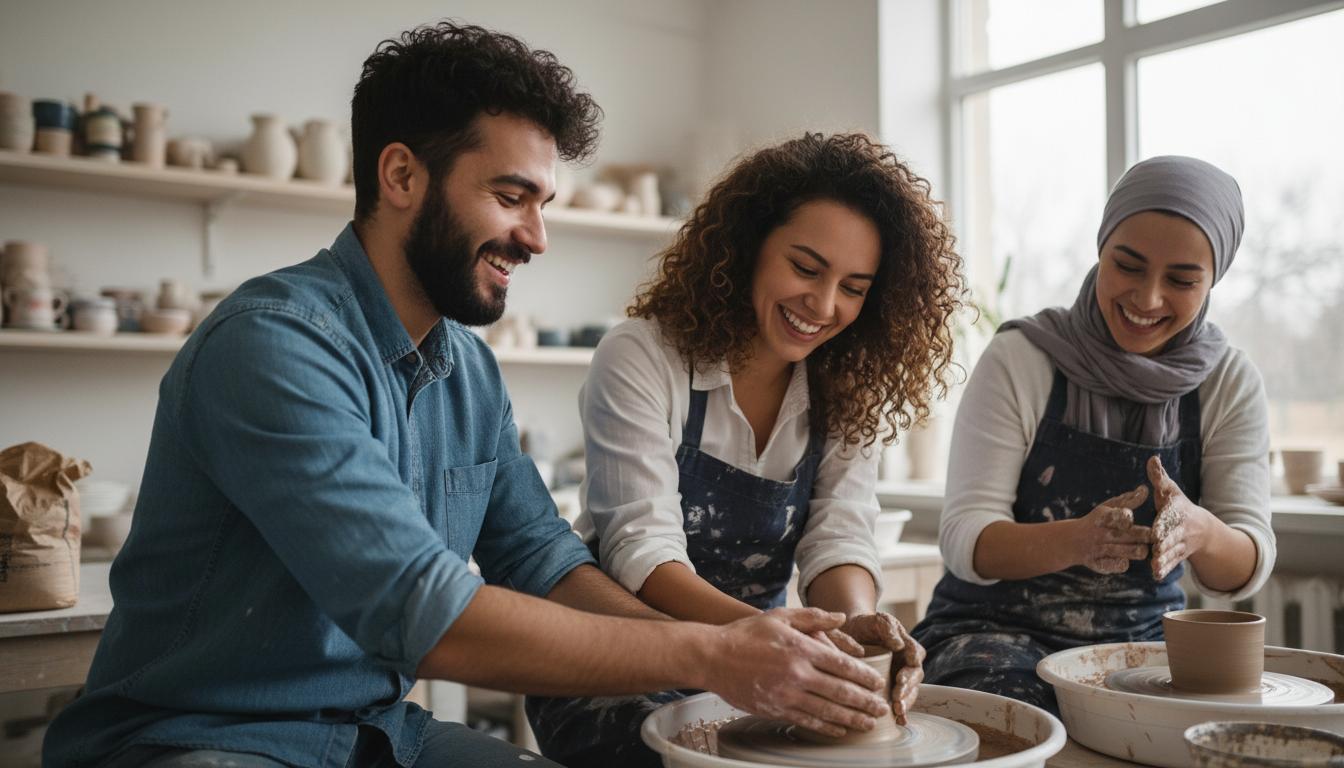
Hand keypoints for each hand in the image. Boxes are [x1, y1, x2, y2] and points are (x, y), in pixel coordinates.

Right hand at [707, 607, 888, 737]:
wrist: (712, 657)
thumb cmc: (746, 634)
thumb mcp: (780, 616)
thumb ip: (813, 616)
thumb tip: (842, 618)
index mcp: (801, 649)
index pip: (843, 666)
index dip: (864, 677)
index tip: (878, 684)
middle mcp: (797, 674)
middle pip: (841, 692)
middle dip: (865, 703)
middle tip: (881, 709)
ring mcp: (786, 694)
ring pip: (828, 711)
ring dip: (852, 719)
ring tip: (868, 724)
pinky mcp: (775, 709)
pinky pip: (807, 721)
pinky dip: (827, 727)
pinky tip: (840, 729)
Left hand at [837, 612, 924, 724]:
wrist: (853, 631)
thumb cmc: (866, 625)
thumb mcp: (877, 620)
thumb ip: (888, 627)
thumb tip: (899, 645)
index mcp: (907, 644)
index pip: (916, 654)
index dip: (910, 666)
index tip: (901, 677)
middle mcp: (907, 662)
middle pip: (914, 676)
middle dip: (907, 689)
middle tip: (897, 698)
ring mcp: (900, 676)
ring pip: (909, 691)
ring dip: (905, 702)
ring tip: (897, 711)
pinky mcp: (892, 688)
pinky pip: (900, 701)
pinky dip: (901, 712)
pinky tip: (898, 721)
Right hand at [1073, 485, 1151, 573]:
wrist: (1070, 542)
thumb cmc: (1096, 521)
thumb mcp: (1107, 507)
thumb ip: (1128, 500)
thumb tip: (1145, 489)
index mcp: (1104, 517)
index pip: (1121, 516)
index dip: (1129, 518)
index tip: (1135, 520)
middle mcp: (1103, 533)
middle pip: (1131, 535)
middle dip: (1146, 535)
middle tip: (1154, 536)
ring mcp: (1101, 550)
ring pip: (1130, 552)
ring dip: (1140, 550)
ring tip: (1142, 547)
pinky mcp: (1101, 564)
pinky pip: (1120, 565)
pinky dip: (1125, 562)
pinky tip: (1125, 558)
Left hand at [1147, 456, 1209, 579]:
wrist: (1201, 528)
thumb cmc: (1176, 505)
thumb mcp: (1169, 490)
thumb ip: (1159, 477)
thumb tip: (1152, 458)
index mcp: (1177, 512)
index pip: (1170, 517)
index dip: (1164, 523)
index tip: (1156, 530)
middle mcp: (1181, 529)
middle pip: (1172, 536)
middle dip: (1165, 542)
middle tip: (1156, 548)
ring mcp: (1181, 544)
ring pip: (1173, 552)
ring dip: (1164, 559)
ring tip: (1155, 566)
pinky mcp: (1178, 555)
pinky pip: (1172, 563)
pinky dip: (1165, 569)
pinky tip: (1156, 576)